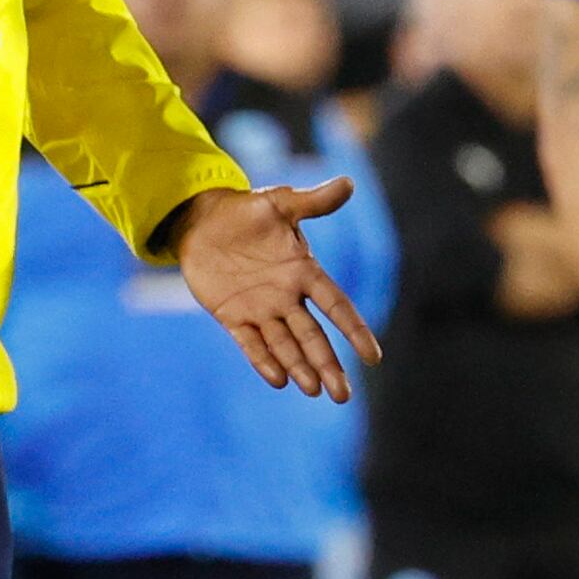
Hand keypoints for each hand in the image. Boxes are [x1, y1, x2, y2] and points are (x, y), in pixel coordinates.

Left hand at [166, 182, 383, 401]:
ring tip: (315, 391)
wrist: (204, 222)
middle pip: (313, 337)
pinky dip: (263, 360)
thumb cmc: (247, 211)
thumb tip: (349, 183)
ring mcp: (260, 309)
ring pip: (285, 345)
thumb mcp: (280, 203)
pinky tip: (278, 380)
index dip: (355, 331)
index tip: (374, 357)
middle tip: (343, 396)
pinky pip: (250, 343)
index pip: (336, 306)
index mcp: (304, 271)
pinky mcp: (232, 316)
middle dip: (328, 365)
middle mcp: (287, 297)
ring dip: (299, 368)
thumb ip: (313, 201)